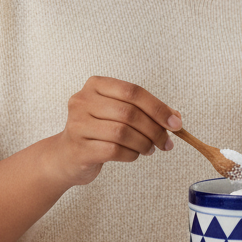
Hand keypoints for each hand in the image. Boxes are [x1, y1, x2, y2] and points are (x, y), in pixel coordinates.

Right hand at [50, 77, 181, 186]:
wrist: (66, 156)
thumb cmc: (97, 130)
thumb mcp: (119, 114)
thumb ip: (145, 111)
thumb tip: (175, 118)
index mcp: (96, 85)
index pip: (133, 91)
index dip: (158, 107)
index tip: (175, 123)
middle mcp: (83, 101)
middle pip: (129, 113)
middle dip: (154, 129)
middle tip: (166, 141)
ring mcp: (78, 124)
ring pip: (123, 132)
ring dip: (144, 143)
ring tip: (150, 149)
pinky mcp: (79, 148)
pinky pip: (114, 150)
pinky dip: (131, 154)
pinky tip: (134, 154)